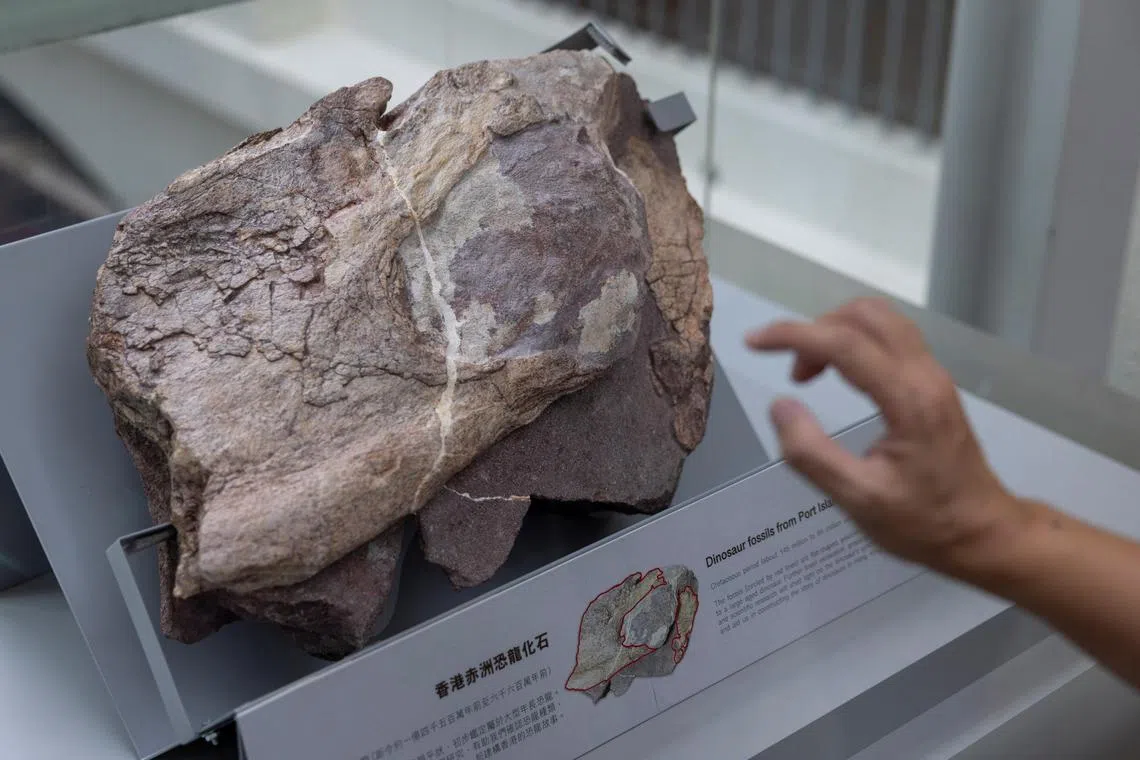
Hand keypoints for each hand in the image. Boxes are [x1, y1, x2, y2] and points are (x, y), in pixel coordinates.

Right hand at [745, 298, 1020, 571]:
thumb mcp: (858, 500)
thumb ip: (812, 453)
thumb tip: (780, 405)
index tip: (753, 342)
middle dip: (815, 330)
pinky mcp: (933, 382)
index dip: (792, 335)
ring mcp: (933, 375)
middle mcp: (925, 375)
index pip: (844, 343)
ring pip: (881, 320)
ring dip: (835, 331)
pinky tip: (838, 374)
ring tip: (810, 374)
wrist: (984, 533)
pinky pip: (891, 337)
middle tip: (792, 374)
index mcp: (908, 400)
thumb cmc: (923, 523)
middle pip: (865, 315)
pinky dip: (854, 340)